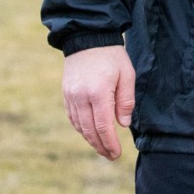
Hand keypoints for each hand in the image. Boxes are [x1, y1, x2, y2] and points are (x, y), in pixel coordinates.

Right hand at [62, 45, 136, 159]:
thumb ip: (126, 100)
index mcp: (98, 92)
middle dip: (100, 146)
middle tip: (111, 155)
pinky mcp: (66, 94)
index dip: (110, 143)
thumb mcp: (127, 74)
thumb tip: (122, 124)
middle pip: (90, 130)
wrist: (87, 38)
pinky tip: (90, 133)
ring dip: (90, 139)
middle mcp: (81, 97)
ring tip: (102, 147)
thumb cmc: (112, 56)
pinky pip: (72, 118)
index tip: (117, 153)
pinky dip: (81, 128)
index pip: (103, 126)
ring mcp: (71, 97)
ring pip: (79, 126)